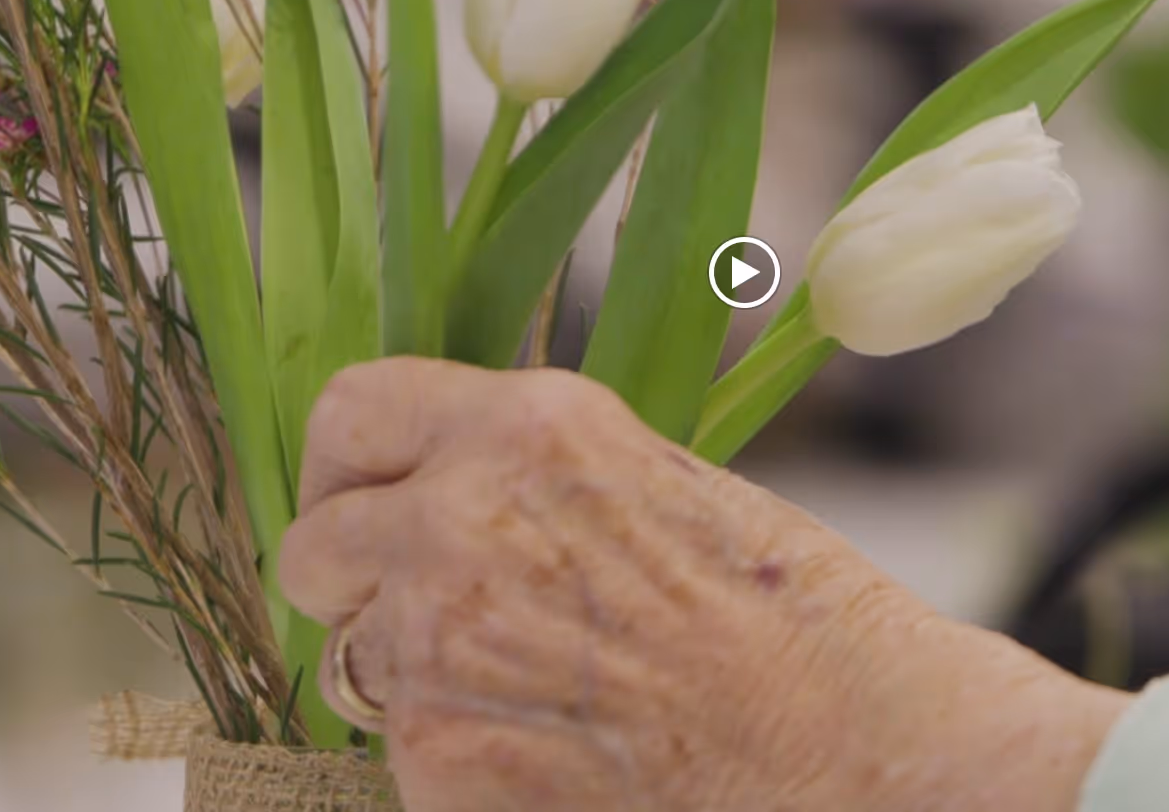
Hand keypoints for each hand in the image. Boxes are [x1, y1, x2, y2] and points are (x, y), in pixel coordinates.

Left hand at [280, 358, 1127, 811]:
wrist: (855, 750)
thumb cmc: (793, 621)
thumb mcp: (657, 484)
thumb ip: (534, 476)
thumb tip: (445, 497)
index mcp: (530, 426)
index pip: (352, 410)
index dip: (348, 468)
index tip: (362, 500)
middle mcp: (461, 516)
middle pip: (314, 546)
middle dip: (357, 585)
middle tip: (429, 617)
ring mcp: (438, 640)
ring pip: (350, 660)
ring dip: (409, 678)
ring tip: (533, 696)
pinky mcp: (438, 754)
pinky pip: (398, 751)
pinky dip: (453, 759)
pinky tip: (551, 753)